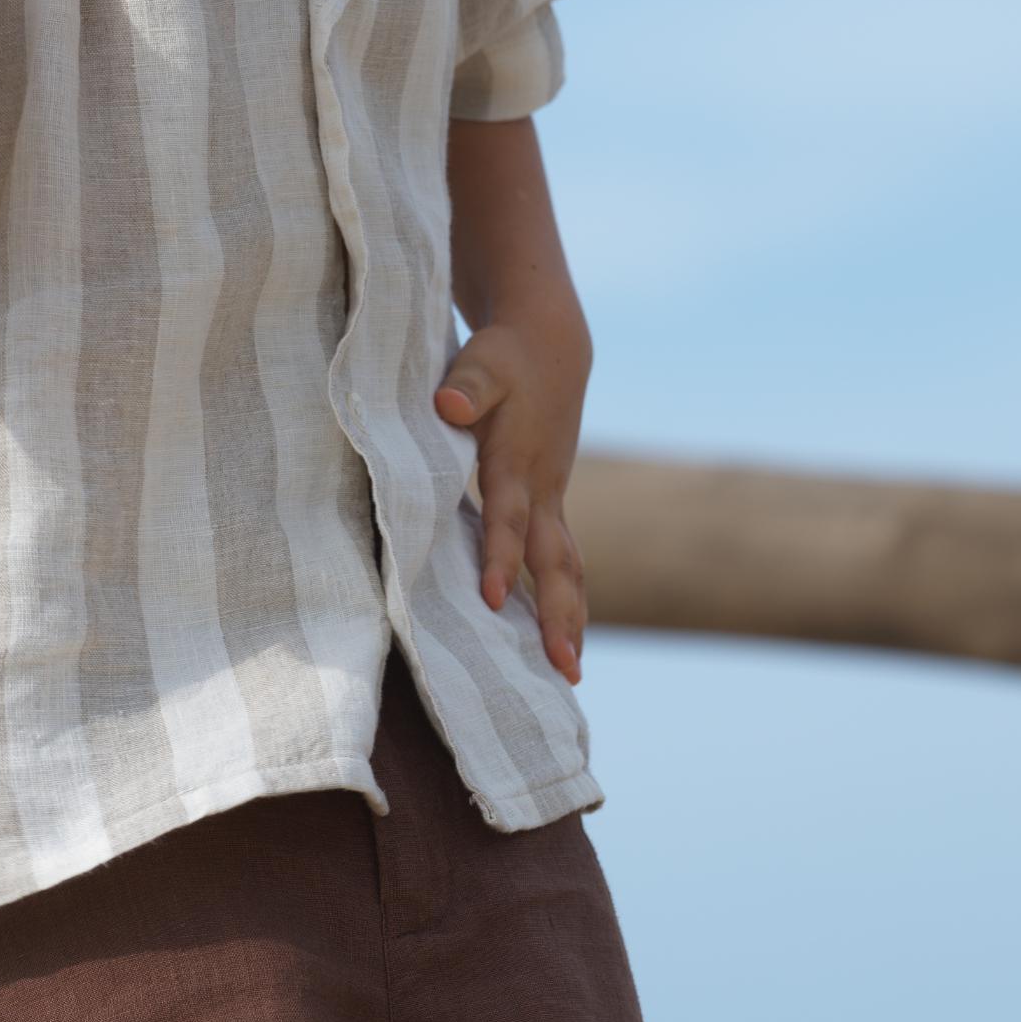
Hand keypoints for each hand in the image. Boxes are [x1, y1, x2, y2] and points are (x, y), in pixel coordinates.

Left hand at [436, 317, 587, 679]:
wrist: (551, 347)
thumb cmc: (504, 357)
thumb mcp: (482, 361)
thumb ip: (467, 385)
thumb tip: (449, 406)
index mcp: (518, 464)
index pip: (509, 519)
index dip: (501, 558)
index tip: (494, 600)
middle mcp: (543, 491)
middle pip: (555, 562)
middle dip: (559, 616)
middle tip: (563, 669)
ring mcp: (553, 501)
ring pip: (567, 569)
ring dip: (571, 620)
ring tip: (570, 673)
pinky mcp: (551, 506)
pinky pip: (561, 563)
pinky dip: (564, 603)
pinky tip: (557, 641)